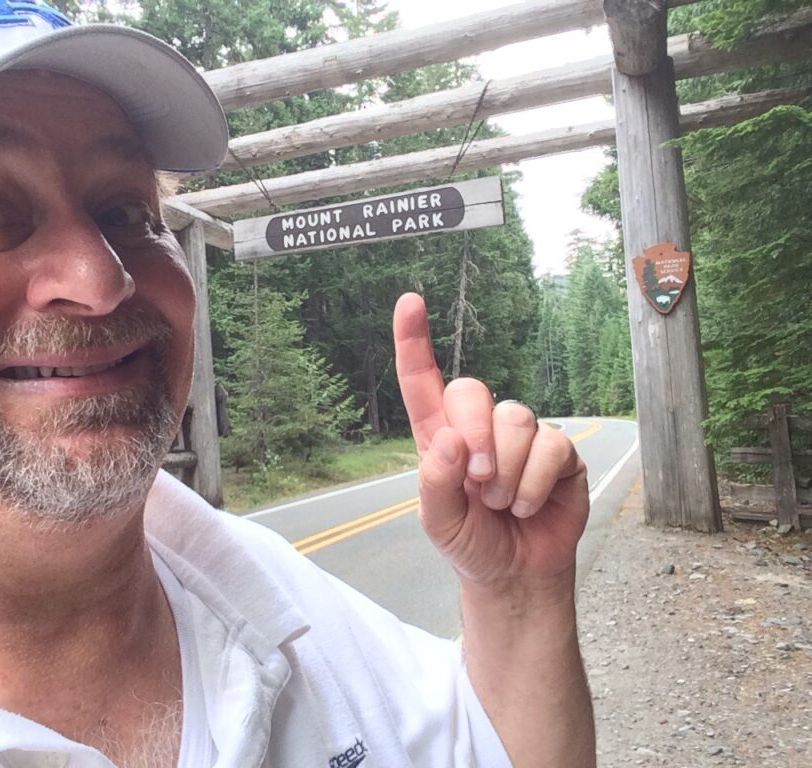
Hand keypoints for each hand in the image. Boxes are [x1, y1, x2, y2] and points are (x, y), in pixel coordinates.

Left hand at [393, 293, 588, 588]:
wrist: (516, 574)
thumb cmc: (471, 543)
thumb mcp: (439, 523)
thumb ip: (436, 484)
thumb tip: (451, 439)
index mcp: (441, 437)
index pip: (423, 381)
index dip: (414, 340)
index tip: (409, 301)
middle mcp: (480, 428)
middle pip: (473, 390)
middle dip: (475, 432)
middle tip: (478, 480)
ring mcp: (521, 437)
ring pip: (516, 418)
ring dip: (507, 470)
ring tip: (502, 503)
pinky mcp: (558, 453)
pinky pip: (551, 445)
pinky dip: (534, 482)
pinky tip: (527, 505)